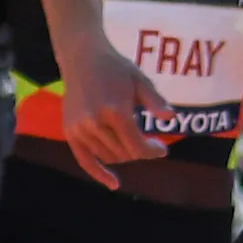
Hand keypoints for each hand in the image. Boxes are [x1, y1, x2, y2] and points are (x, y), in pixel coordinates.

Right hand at [59, 39, 173, 188]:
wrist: (83, 58)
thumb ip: (155, 101)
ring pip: (108, 157)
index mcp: (116, 111)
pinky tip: (114, 184)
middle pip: (124, 153)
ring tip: (134, 146)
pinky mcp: (70, 132)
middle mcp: (96, 124)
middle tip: (150, 144)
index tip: (163, 149)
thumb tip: (172, 118)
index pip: (137, 145)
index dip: (153, 151)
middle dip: (140, 152)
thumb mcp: (140, 80)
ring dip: (124, 156)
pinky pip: (84, 160)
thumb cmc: (117, 68)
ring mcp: (80, 129)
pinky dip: (99, 173)